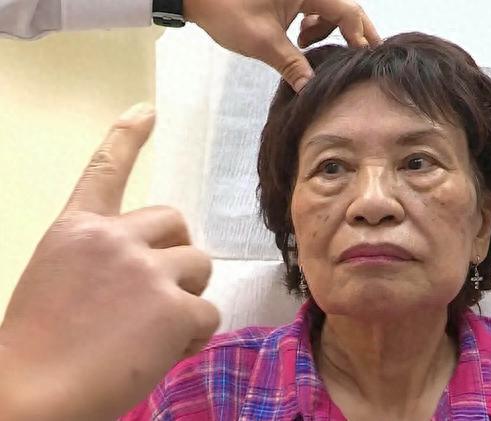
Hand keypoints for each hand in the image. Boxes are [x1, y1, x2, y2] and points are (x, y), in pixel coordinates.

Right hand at [0, 104, 219, 420]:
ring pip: (200, 266)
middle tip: (160, 291)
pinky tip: (168, 351)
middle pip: (178, 225)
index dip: (128, 137)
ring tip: (159, 328)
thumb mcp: (60, 281)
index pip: (106, 169)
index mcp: (79, 229)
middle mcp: (115, 238)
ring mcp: (147, 271)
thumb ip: (102, 261)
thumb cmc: (39, 345)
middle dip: (177, 254)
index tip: (148, 110)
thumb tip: (149, 271)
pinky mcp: (174, 308)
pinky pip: (209, 312)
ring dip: (188, 293)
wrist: (31, 396)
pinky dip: (195, 334)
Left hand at [183, 0, 380, 91]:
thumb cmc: (225, 9)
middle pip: (345, 9)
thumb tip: (310, 88)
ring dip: (326, 31)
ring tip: (305, 47)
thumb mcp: (263, 42)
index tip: (365, 59)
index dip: (358, 36)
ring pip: (330, 10)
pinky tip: (298, 40)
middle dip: (354, 32)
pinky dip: (312, 27)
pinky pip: (314, 11)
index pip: (347, 12)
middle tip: (365, 55)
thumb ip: (292, 65)